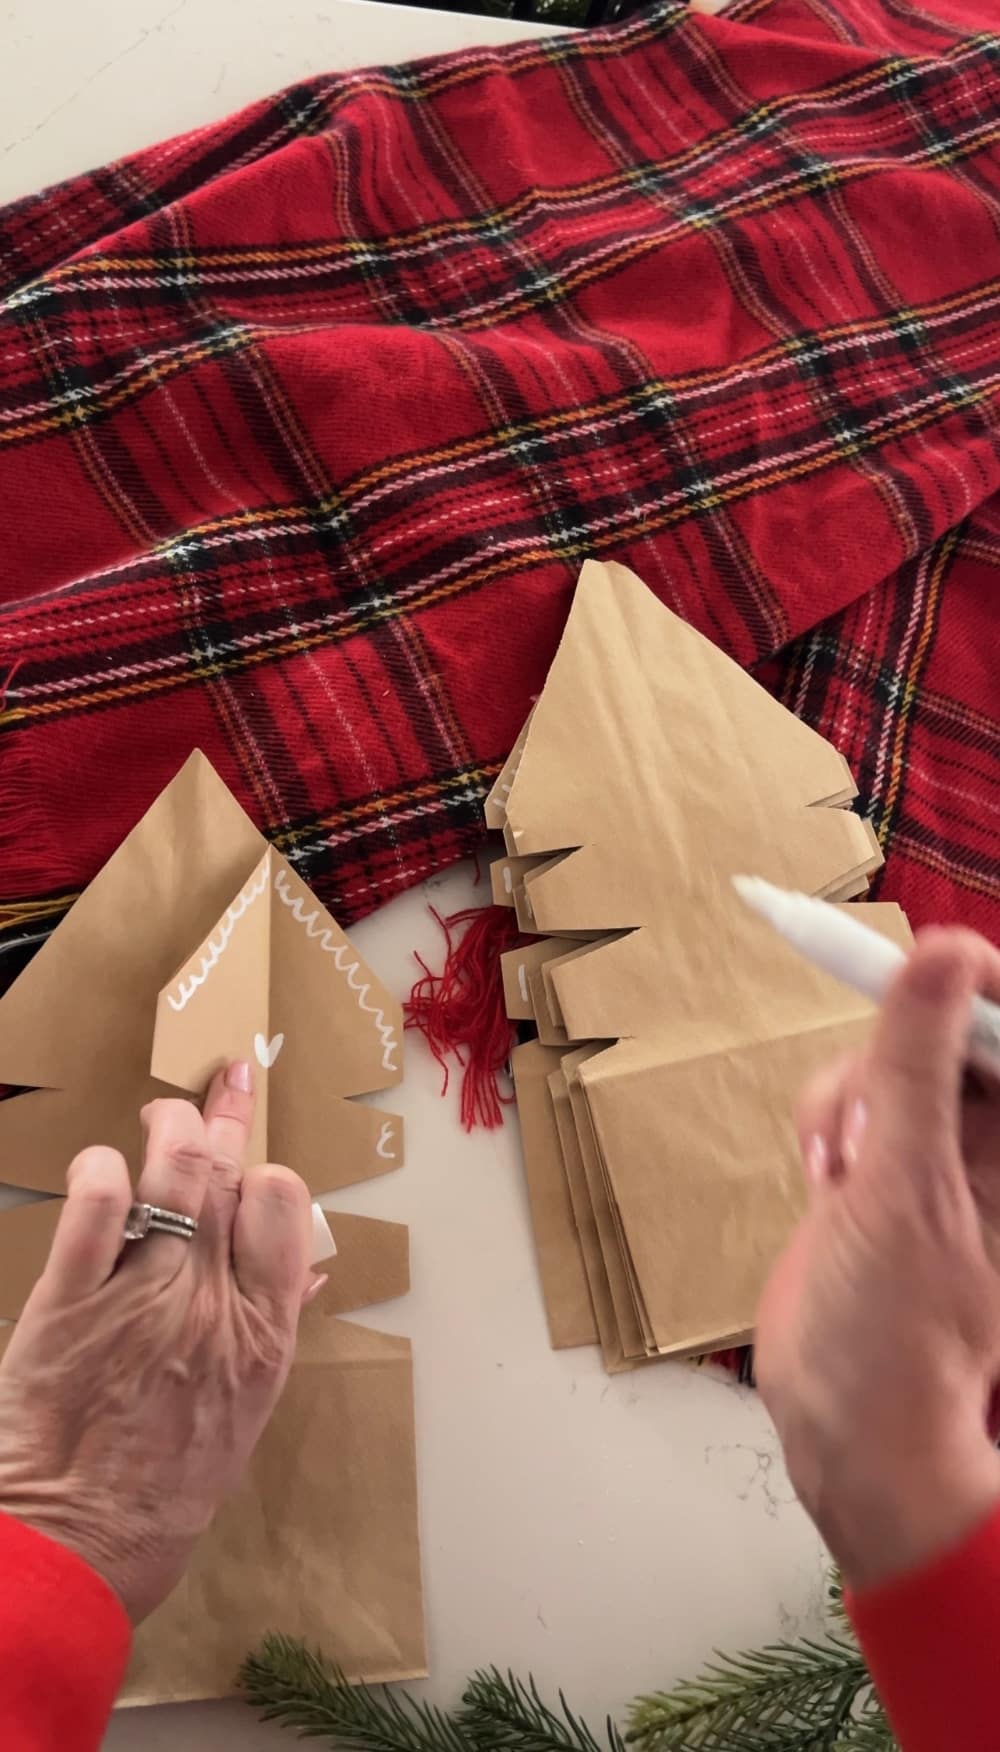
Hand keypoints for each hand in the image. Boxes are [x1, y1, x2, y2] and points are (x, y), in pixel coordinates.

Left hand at [0, 1063, 311, 1621]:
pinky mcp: (68, 1304)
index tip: (254, 1164)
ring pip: (170, 1174)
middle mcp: (207, 1303)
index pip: (283, 1207)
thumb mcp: (246, 1410)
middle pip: (225, 1175)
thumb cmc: (167, 1488)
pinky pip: (92, 1211)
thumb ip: (272, 1326)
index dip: (267, 1173)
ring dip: (169, 1125)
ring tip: (162, 1112)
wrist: (80, 1548)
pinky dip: (99, 1174)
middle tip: (222, 1080)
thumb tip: (308, 1268)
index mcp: (261, 1333)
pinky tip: (102, 1168)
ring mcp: (139, 1298)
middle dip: (225, 1113)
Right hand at [756, 928, 999, 1591]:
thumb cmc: (899, 1336)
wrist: (845, 1421)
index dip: (970, 986)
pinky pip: (857, 1094)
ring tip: (839, 1172)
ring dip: (848, 1098)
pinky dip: (828, 1122)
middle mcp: (997, 1140)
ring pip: (891, 1057)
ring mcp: (945, 1150)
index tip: (922, 969)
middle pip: (946, 1028)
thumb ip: (915, 1068)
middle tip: (867, 1129)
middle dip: (891, 1062)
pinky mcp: (891, 1161)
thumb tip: (941, 956)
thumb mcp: (905, 1190)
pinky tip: (825, 1180)